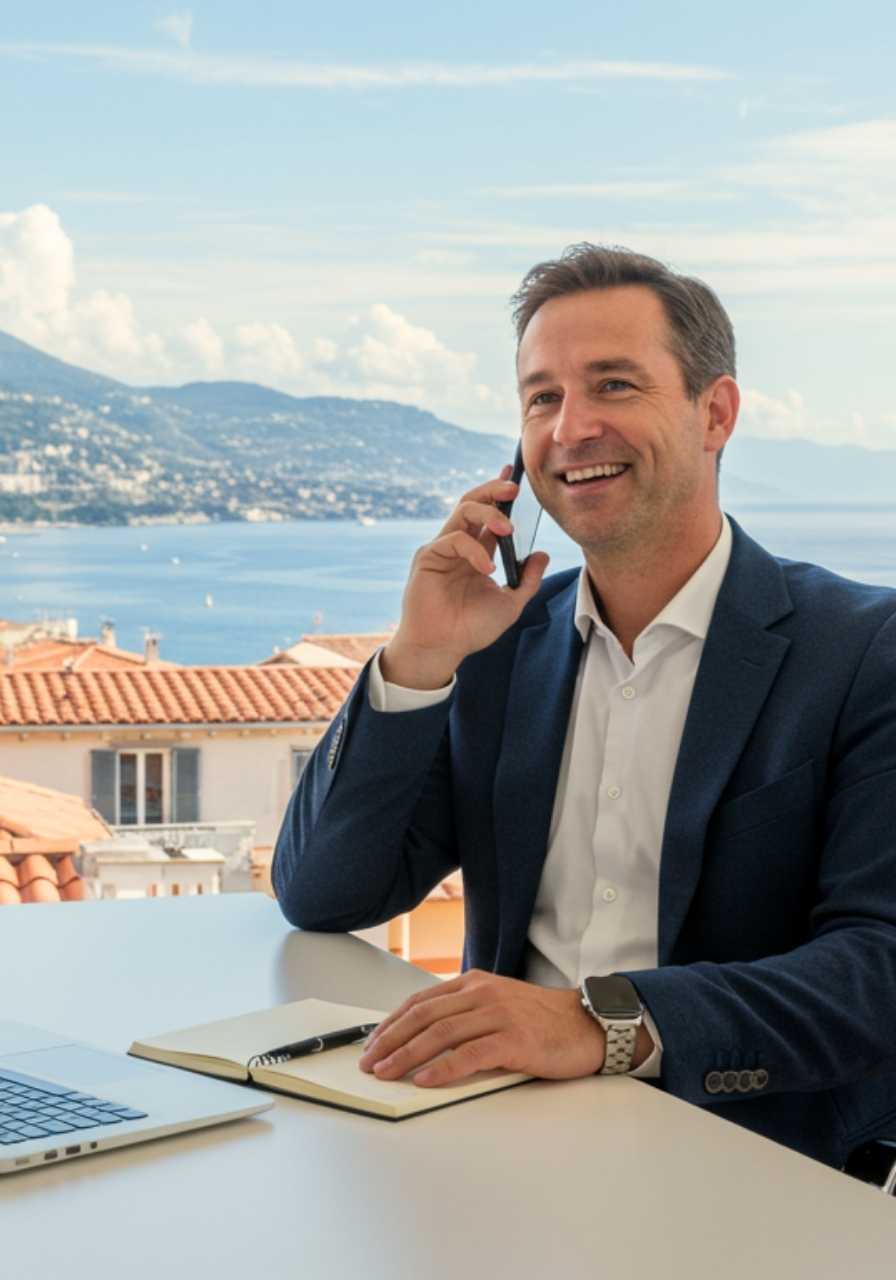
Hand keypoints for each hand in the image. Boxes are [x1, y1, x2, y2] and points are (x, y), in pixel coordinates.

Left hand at [358, 970, 604, 1086]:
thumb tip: (423, 1038)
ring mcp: (498, 1014)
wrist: (588, 1024)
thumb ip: (466, 1012)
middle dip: (390, 1040)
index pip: (421, 1001)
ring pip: (440, 1033)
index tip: (372, 1043)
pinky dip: (443, 1068)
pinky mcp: (514, 1039)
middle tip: (370, 1063)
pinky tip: (425, 1080)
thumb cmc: (543, 1020)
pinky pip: (469, 1054)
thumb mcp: (498, 1004)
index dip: (392, 1023)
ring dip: (407, 1055)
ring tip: (387, 1073)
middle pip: (424, 1015)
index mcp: (475, 983)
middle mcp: (482, 993)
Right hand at [380, 470, 549, 689]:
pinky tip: (487, 569)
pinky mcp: (428, 557)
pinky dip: (474, 550)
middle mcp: (459, 545)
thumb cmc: (471, 628)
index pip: (490, 514)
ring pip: (462, 511)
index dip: (500, 493)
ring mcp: (442, 548)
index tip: (514, 475)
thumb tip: (542, 554)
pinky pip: (454, 539)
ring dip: (488, 512)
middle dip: (493, 490)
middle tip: (514, 488)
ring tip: (507, 528)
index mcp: (477, 552)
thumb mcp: (510, 603)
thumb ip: (527, 580)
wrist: (443, 649)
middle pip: (473, 502)